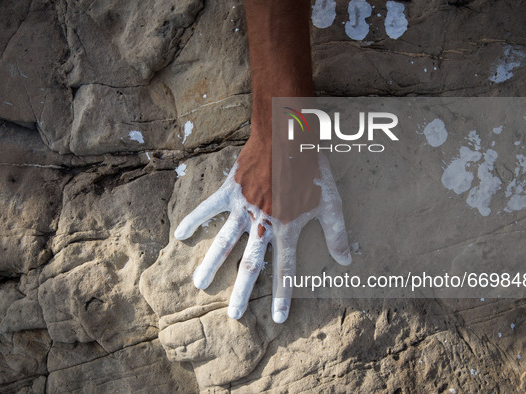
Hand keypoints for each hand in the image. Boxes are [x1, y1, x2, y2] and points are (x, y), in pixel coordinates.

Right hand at [173, 152, 350, 322]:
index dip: (283, 295)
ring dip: (211, 265)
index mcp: (287, 229)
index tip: (277, 319)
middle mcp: (263, 224)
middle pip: (250, 264)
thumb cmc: (312, 170)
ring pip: (224, 243)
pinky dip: (193, 220)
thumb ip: (337, 234)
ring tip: (198, 285)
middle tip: (231, 316)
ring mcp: (243, 208)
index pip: (285, 270)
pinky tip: (180, 234)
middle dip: (241, 292)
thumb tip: (345, 262)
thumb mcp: (332, 203)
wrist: (289, 137)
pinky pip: (207, 208)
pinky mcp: (230, 192)